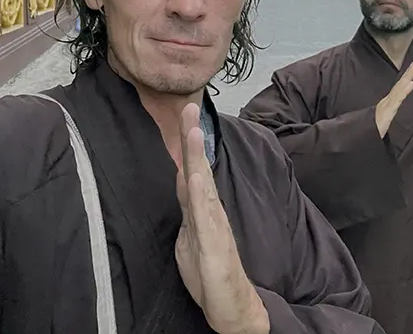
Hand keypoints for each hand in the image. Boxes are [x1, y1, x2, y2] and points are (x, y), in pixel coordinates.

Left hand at [175, 103, 269, 333]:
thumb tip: (182, 188)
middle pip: (197, 167)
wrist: (229, 304)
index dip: (185, 143)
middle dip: (192, 137)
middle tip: (188, 108)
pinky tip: (195, 175)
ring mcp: (212, 223)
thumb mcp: (189, 237)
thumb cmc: (209, 273)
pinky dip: (199, 193)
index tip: (183, 116)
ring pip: (202, 184)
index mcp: (200, 208)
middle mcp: (208, 210)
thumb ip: (186, 211)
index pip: (190, 169)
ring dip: (197, 157)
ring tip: (194, 131)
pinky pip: (203, 214)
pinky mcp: (213, 241)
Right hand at [374, 60, 412, 137]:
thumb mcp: (380, 127)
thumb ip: (385, 122)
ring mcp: (386, 107)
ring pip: (398, 89)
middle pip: (399, 86)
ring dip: (407, 76)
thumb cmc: (370, 135)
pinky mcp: (386, 113)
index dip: (405, 79)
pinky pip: (397, 100)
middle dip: (408, 73)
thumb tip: (390, 123)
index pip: (398, 90)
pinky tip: (410, 83)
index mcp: (386, 106)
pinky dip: (403, 91)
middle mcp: (386, 103)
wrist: (361, 140)